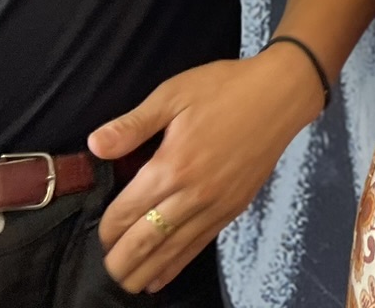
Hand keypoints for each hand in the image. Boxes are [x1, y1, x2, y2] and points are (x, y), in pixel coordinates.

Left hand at [90, 45, 325, 292]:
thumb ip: (133, 124)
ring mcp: (215, 206)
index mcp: (171, 166)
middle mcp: (191, 195)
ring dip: (144, 271)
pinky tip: (159, 278)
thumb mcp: (173, 94)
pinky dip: (175, 265)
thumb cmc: (224, 88)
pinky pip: (198, 245)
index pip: (128, 211)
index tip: (97, 237)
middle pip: (146, 240)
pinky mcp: (233, 209)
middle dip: (120, 261)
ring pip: (172, 251)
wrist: (280, 94)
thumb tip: (94, 145)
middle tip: (104, 272)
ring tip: (124, 285)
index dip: (108, 229)